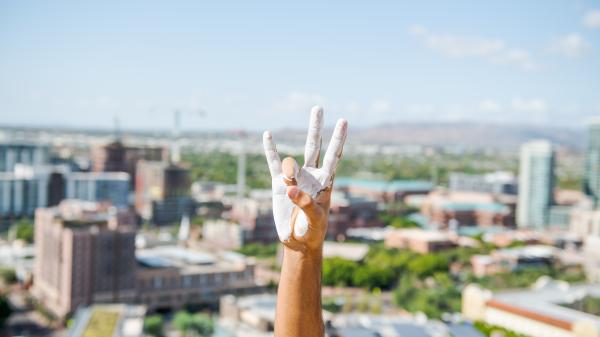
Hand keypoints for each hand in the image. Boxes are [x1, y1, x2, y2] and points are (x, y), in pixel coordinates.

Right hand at [263, 106, 347, 250]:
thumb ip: (305, 204)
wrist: (298, 241)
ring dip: (289, 141)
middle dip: (317, 128)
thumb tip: (290, 187)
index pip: (333, 157)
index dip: (338, 139)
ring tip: (276, 131)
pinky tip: (268, 135)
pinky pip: (273, 164)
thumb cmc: (312, 231)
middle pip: (315, 147)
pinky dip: (270, 150)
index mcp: (325, 183)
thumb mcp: (313, 220)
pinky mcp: (280, 184)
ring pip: (294, 154)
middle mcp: (311, 176)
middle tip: (318, 108)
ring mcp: (295, 179)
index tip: (343, 121)